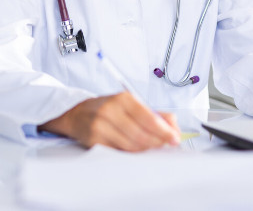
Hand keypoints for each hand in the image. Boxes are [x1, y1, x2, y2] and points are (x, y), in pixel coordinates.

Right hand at [38, 92, 180, 150]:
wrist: (76, 114)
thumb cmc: (108, 109)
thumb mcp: (130, 104)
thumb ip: (154, 113)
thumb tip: (174, 125)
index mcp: (122, 98)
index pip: (148, 117)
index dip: (164, 130)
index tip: (175, 138)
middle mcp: (110, 111)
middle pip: (141, 134)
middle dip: (157, 142)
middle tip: (167, 145)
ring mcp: (100, 126)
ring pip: (131, 145)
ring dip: (146, 149)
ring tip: (153, 147)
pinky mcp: (94, 141)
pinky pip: (119, 152)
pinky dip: (131, 153)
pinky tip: (137, 150)